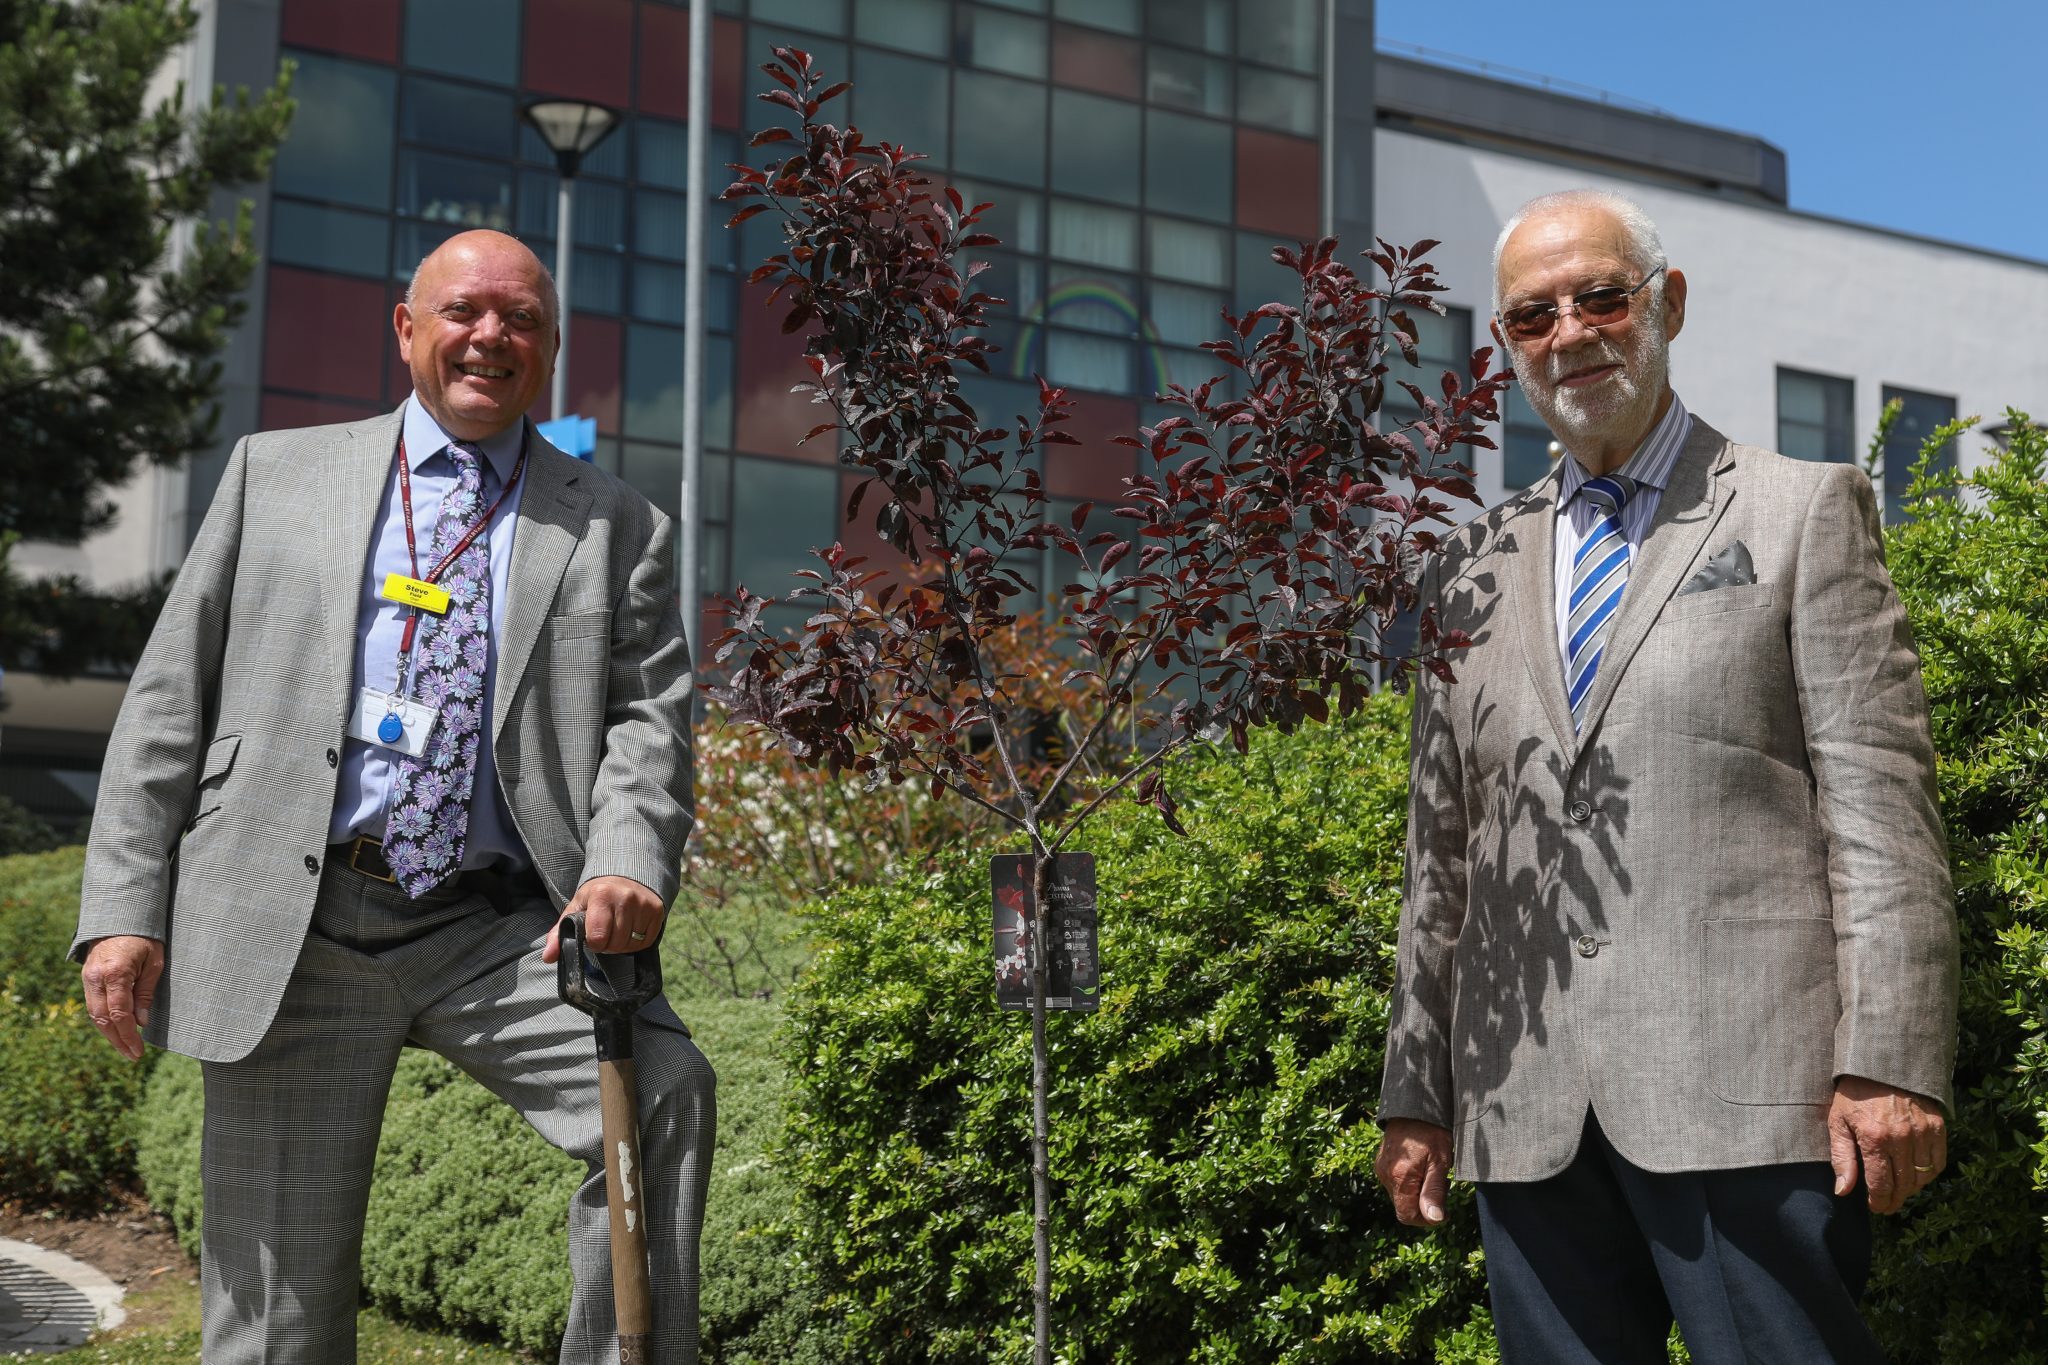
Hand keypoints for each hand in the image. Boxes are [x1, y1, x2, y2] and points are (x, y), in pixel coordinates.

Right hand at [80, 936, 164, 1061]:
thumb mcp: (155, 962)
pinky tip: (116, 1030)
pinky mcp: (87, 977)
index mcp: (115, 972)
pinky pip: (93, 1004)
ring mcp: (88, 977)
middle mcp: (96, 977)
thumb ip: (146, 992)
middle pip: (102, 1018)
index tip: (138, 1051)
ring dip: (109, 1033)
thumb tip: (141, 1022)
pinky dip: (103, 1020)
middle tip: (133, 1056)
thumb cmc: (145, 937)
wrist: (121, 916)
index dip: (128, 1035)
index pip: (119, 1013)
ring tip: (126, 1048)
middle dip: (118, 1040)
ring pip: (94, 1014)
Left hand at [542, 875, 666, 962]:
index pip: (597, 937)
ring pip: (631, 944)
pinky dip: (636, 941)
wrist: (625, 877)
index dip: (593, 942)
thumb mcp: (576, 909)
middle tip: (605, 933)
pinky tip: (630, 929)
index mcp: (601, 894)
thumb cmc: (596, 897)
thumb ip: (559, 933)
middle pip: (616, 944)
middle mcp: (625, 897)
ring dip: (622, 944)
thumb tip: (548, 957)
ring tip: (617, 930)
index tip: (592, 934)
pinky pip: (646, 941)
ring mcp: (644, 904)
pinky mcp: (657, 911)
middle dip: (608, 945)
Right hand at [1375, 1118, 1454, 1226]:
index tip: (1445, 1209)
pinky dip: (1410, 1182)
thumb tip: (1434, 1220)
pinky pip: (1396, 1183)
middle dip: (1424, 1203)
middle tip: (1442, 1184)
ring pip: (1401, 1195)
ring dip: (1417, 1192)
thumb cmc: (1431, 1132)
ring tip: (1432, 1172)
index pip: (1408, 1216)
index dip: (1427, 1219)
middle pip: (1404, 1207)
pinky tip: (1421, 1167)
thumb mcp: (1440, 1162)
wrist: (1413, 1106)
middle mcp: (1385, 1176)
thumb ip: (1434, 1192)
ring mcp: (1381, 1169)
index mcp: (1399, 1178)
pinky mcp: (1381, 1163)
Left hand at [1828, 1075, 1946, 1213]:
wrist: (1882, 1062)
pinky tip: (1916, 1173)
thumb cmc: (1854, 1092)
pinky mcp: (1938, 1125)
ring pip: (1923, 1177)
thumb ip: (1841, 1158)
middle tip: (1887, 1204)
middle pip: (1904, 1185)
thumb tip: (1843, 1191)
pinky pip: (1938, 1162)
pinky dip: (1929, 1173)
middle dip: (1895, 1199)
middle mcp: (1902, 1138)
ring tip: (1899, 1188)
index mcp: (1874, 1138)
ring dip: (1911, 1188)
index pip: (1881, 1185)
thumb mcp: (1838, 1121)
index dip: (1879, 1202)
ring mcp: (1923, 1132)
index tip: (1875, 1207)